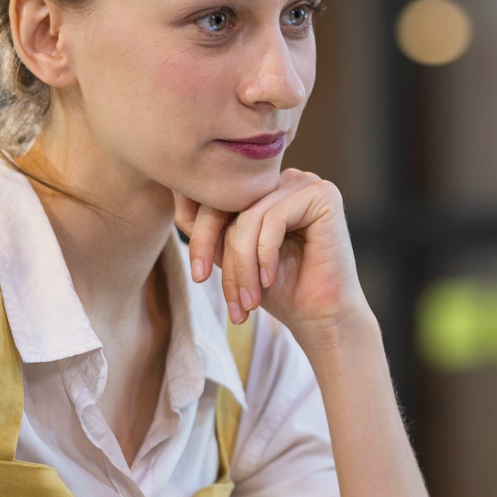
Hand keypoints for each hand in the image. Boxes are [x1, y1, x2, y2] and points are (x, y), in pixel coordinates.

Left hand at [177, 170, 368, 348]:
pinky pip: (274, 219)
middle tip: (217, 290)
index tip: (199, 276)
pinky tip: (269, 280)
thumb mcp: (230, 254)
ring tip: (247, 300)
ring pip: (250, 217)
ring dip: (243, 265)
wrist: (321, 317)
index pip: (218, 198)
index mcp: (264, 188)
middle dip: (217, 252)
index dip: (202, 236)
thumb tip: (174, 189)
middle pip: (230, 205)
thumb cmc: (279, 289)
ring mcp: (305, 183)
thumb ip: (206, 225)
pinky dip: (265, 256)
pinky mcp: (323, 194)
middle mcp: (284, 179)